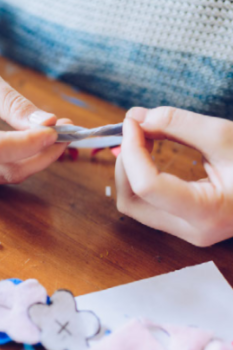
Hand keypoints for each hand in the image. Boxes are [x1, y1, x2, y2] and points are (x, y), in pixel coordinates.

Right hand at [0, 57, 69, 183]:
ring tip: (56, 132)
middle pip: (4, 169)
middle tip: (67, 129)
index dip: (28, 143)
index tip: (56, 128)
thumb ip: (11, 101)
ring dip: (37, 159)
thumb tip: (47, 124)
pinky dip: (23, 160)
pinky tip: (35, 143)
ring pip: (6, 176)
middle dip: (42, 153)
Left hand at [116, 106, 232, 246]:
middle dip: (126, 162)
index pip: (147, 186)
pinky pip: (146, 203)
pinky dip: (140, 175)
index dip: (132, 149)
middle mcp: (192, 231)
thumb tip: (138, 117)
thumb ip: (179, 125)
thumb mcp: (226, 137)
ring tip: (143, 138)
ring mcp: (186, 232)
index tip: (132, 121)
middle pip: (131, 201)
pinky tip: (149, 152)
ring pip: (133, 204)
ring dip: (130, 169)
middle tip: (136, 129)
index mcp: (207, 213)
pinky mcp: (183, 224)